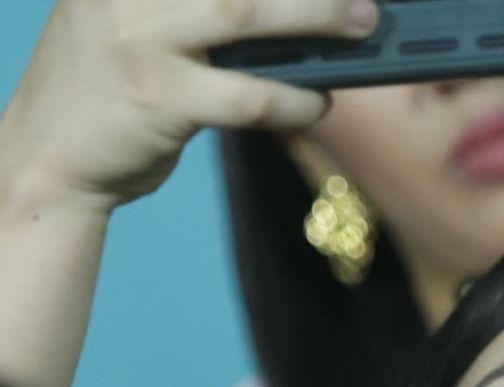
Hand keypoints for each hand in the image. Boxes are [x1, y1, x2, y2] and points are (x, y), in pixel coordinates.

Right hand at [0, 0, 379, 213]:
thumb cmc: (107, 92)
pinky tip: (318, 104)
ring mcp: (140, 40)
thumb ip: (190, 11)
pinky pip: (247, 95)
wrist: (47, 160)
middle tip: (362, 0)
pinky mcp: (159, 97)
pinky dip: (293, 99)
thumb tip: (291, 14)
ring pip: (243, 13)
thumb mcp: (133, 27)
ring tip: (360, 28)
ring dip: (313, 19)